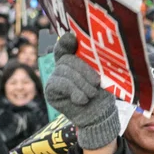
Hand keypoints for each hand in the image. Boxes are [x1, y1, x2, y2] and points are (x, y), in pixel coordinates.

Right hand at [44, 33, 120, 150]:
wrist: (100, 115)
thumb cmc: (103, 93)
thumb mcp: (101, 74)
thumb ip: (92, 61)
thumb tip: (86, 45)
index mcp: (74, 59)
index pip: (66, 46)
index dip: (66, 41)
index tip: (72, 38)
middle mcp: (62, 66)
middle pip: (68, 59)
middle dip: (84, 71)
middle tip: (96, 83)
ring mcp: (55, 77)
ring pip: (64, 71)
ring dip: (81, 84)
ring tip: (91, 94)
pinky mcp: (50, 90)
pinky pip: (59, 84)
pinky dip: (73, 91)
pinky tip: (82, 100)